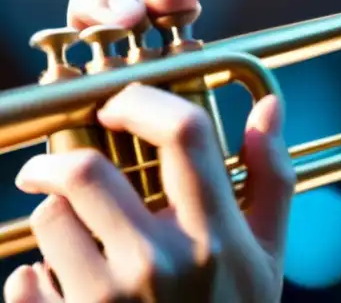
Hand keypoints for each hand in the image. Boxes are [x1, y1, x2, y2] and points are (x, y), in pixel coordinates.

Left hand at [3, 0, 295, 302]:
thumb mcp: (270, 253)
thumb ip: (273, 176)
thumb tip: (269, 105)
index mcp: (215, 234)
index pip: (183, 134)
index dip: (143, 101)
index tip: (120, 104)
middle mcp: (158, 262)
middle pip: (85, 173)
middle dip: (56, 158)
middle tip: (51, 166)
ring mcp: (108, 300)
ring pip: (48, 221)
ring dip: (51, 218)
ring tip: (68, 233)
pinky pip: (20, 281)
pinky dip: (29, 277)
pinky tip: (53, 284)